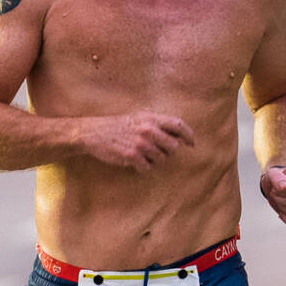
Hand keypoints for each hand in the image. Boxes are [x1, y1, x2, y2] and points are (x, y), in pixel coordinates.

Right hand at [78, 110, 193, 170]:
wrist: (94, 132)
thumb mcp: (139, 118)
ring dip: (153, 160)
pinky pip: (147, 168)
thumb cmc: (118, 126)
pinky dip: (142, 167)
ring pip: (161, 160)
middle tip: (156, 151)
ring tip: (140, 153)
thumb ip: (158, 124)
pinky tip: (133, 160)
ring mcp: (141, 143)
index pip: (179, 125)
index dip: (188, 135)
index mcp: (152, 118)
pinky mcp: (132, 156)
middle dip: (167, 152)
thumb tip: (179, 138)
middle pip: (173, 147)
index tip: (191, 144)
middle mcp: (148, 129)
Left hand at [259, 165, 285, 225]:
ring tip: (279, 201)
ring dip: (282, 209)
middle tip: (274, 194)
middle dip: (279, 200)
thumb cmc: (277, 179)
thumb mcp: (272, 174)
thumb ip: (276, 178)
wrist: (279, 186)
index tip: (275, 188)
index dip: (282, 193)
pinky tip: (282, 212)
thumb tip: (284, 187)